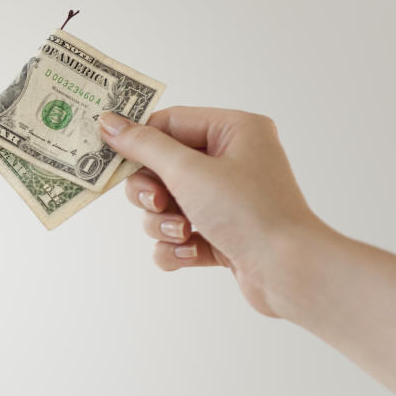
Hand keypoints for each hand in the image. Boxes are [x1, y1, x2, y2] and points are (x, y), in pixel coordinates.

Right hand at [99, 107, 319, 317]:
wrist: (288, 272)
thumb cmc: (248, 212)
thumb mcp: (188, 172)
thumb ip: (144, 146)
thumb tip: (108, 123)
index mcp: (234, 131)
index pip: (169, 123)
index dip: (138, 142)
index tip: (108, 158)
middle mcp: (232, 161)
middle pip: (161, 167)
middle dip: (151, 193)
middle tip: (157, 204)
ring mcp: (227, 200)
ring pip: (165, 205)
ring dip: (163, 224)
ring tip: (184, 234)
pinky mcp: (222, 235)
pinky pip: (178, 235)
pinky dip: (176, 247)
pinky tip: (191, 254)